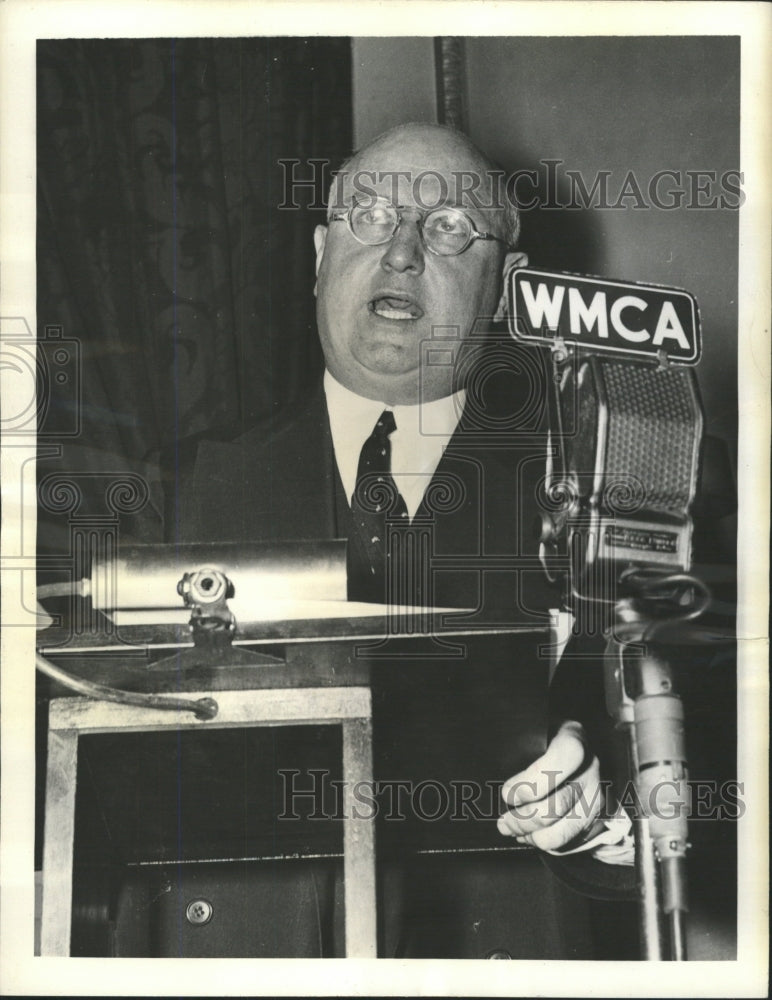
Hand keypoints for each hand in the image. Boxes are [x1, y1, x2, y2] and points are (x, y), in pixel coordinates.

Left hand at [497, 720, 604, 851]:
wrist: (574, 751)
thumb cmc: (543, 740)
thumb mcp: (532, 732)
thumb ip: (517, 748)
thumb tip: (490, 777)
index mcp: (573, 739)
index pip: (564, 758)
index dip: (533, 781)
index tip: (507, 793)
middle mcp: (590, 767)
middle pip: (558, 804)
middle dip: (523, 819)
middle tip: (503, 822)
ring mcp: (596, 794)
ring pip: (564, 829)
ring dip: (531, 835)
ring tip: (511, 830)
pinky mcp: (596, 817)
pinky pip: (570, 840)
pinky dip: (544, 842)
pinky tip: (529, 834)